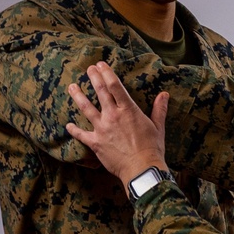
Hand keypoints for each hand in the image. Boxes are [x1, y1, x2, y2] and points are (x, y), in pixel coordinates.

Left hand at [66, 61, 169, 186]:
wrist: (141, 168)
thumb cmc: (152, 148)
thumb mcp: (158, 126)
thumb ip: (159, 109)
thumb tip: (165, 95)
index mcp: (128, 110)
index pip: (115, 85)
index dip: (106, 73)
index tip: (101, 65)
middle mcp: (113, 116)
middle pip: (100, 92)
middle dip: (93, 78)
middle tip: (89, 69)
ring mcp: (102, 129)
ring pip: (86, 108)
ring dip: (78, 96)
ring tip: (72, 87)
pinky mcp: (95, 143)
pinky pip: (81, 134)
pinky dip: (74, 130)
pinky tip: (68, 125)